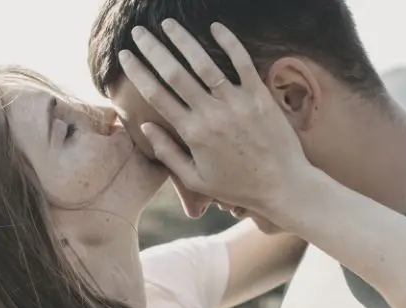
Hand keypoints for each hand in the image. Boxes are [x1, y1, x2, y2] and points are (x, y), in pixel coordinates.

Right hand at [118, 20, 312, 215]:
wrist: (281, 186)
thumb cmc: (236, 186)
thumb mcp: (195, 179)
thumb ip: (168, 153)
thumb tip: (146, 128)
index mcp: (192, 134)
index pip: (157, 96)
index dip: (138, 73)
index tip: (125, 57)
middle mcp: (211, 114)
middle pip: (174, 73)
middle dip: (152, 49)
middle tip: (137, 32)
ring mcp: (236, 102)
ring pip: (203, 63)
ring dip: (183, 39)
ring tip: (167, 23)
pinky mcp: (259, 96)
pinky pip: (242, 61)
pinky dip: (228, 42)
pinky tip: (215, 26)